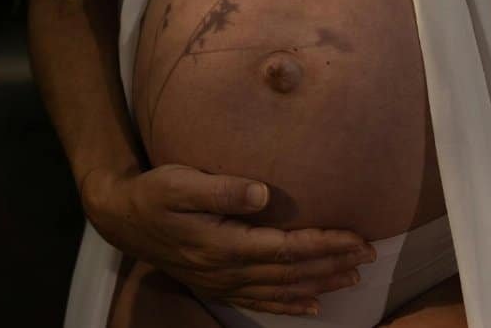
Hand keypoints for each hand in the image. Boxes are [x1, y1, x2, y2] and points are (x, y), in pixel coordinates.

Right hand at [81, 164, 376, 315]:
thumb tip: (263, 193)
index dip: (324, 244)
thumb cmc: (153, 192)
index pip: (286, 248)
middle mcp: (226, 270)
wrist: (121, 217)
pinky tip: (311, 307)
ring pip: (280, 290)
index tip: (356, 237)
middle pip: (291, 272)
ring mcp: (221, 282)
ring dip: (319, 284)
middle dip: (332, 264)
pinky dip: (288, 306)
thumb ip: (221, 188)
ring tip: (353, 277)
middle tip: (369, 255)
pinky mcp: (216, 284)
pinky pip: (259, 301)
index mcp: (224, 244)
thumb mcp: (180, 182)